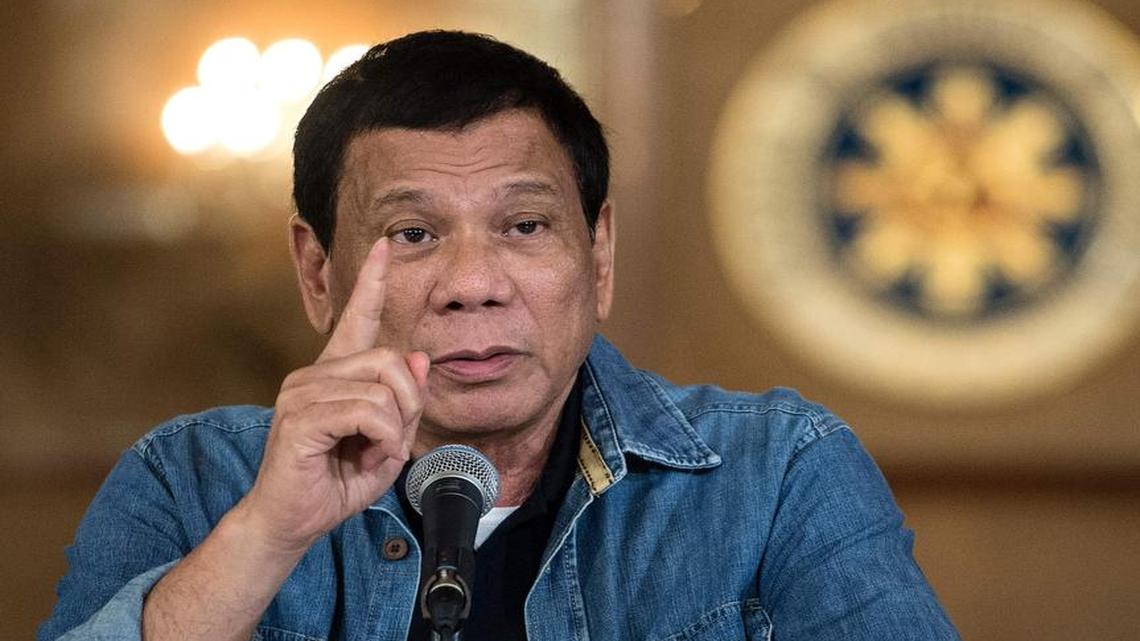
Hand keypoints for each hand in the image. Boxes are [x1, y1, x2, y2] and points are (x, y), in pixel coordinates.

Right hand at [240, 238, 428, 552]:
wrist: (290, 521)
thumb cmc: (334, 483)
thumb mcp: (386, 443)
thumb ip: (404, 403)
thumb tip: (417, 358)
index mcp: (334, 375)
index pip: (356, 317)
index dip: (372, 281)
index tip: (385, 245)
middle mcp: (314, 374)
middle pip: (390, 359)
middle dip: (409, 403)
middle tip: (393, 441)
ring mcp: (302, 392)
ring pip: (382, 388)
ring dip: (394, 429)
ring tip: (372, 455)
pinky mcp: (301, 416)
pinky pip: (367, 412)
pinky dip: (382, 440)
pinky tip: (367, 459)